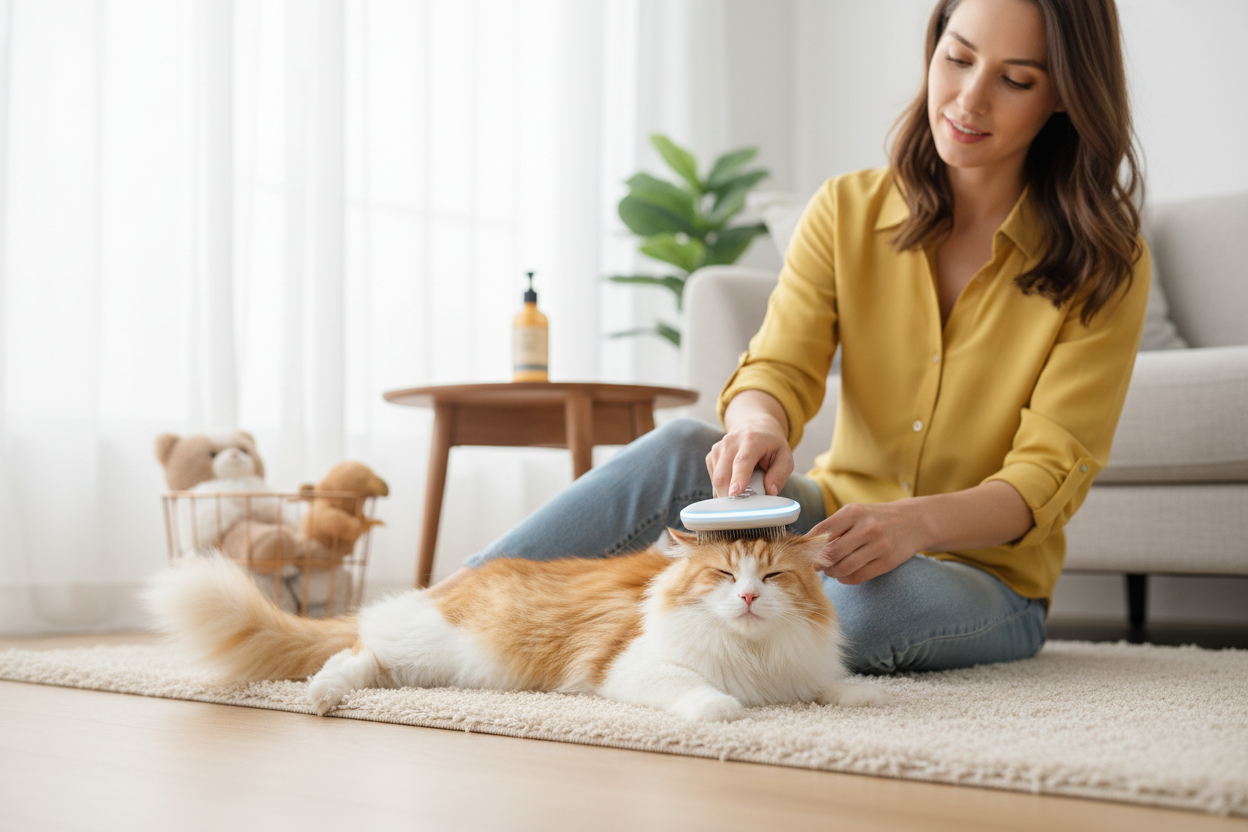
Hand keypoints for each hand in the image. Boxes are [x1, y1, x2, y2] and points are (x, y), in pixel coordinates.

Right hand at [711, 391, 793, 496]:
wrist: (755, 426)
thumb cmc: (771, 445)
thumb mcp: (785, 457)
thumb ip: (780, 474)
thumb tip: (769, 492)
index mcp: (752, 440)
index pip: (742, 461)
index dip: (738, 477)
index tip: (735, 492)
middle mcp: (731, 442)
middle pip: (724, 475)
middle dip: (730, 496)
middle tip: (743, 509)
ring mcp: (718, 448)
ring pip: (716, 480)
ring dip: (727, 493)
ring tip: (743, 494)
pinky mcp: (711, 456)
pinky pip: (714, 480)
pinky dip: (723, 488)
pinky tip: (735, 485)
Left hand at [808, 501, 925, 584]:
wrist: (914, 521)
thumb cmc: (876, 518)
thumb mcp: (856, 513)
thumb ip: (833, 527)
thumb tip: (808, 546)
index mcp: (853, 512)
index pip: (821, 532)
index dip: (810, 546)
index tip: (806, 553)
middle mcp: (866, 528)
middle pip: (831, 553)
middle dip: (820, 563)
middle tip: (818, 565)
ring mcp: (879, 546)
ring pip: (843, 568)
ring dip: (832, 572)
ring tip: (831, 570)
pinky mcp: (888, 562)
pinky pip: (858, 577)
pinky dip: (846, 579)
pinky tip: (844, 574)